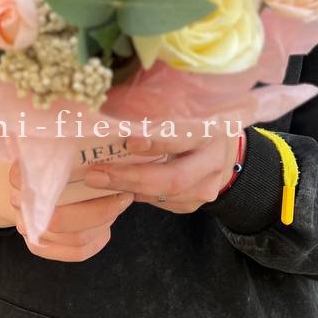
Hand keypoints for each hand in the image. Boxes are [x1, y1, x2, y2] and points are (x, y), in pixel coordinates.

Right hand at [8, 138, 151, 260]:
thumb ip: (65, 130)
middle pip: (59, 220)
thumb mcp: (55, 138)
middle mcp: (19, 203)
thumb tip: (100, 122)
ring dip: (102, 224)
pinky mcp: (39, 246)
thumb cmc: (53, 154)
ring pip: (72, 238)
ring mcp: (27, 227)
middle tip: (123, 195)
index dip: (71, 183)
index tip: (102, 176)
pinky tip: (107, 227)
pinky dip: (97, 241)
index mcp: (19, 173)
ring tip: (117, 205)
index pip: (43, 185)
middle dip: (99, 211)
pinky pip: (75, 252)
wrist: (29, 179)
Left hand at [81, 129, 240, 213]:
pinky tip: (118, 187)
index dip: (157, 143)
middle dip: (131, 178)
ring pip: (166, 196)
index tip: (129, 142)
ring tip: (99, 181)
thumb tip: (111, 121)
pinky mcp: (195, 203)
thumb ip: (152, 121)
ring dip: (129, 189)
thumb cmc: (189, 125)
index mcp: (207, 132)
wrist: (221, 150)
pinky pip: (162, 203)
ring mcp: (207, 187)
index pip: (183, 139)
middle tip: (96, 175)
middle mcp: (212, 162)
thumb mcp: (179, 114)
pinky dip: (138, 195)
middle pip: (173, 178)